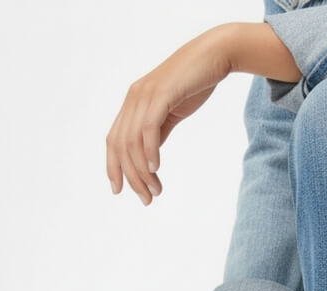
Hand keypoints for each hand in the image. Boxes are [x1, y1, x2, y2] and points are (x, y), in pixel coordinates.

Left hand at [106, 24, 234, 205]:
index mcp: (133, 103)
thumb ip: (158, 130)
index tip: (119, 191)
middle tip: (146, 199)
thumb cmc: (194, 83)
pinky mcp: (161, 94)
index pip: (114, 140)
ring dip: (143, 171)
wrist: (213, 55)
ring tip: (156, 190)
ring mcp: (145, 95)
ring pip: (133, 141)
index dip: (113, 167)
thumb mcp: (171, 111)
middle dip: (131, 177)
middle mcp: (134, 98)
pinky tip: (156, 168)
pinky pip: (149, 128)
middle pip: (121, 146)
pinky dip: (150, 151)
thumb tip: (150, 157)